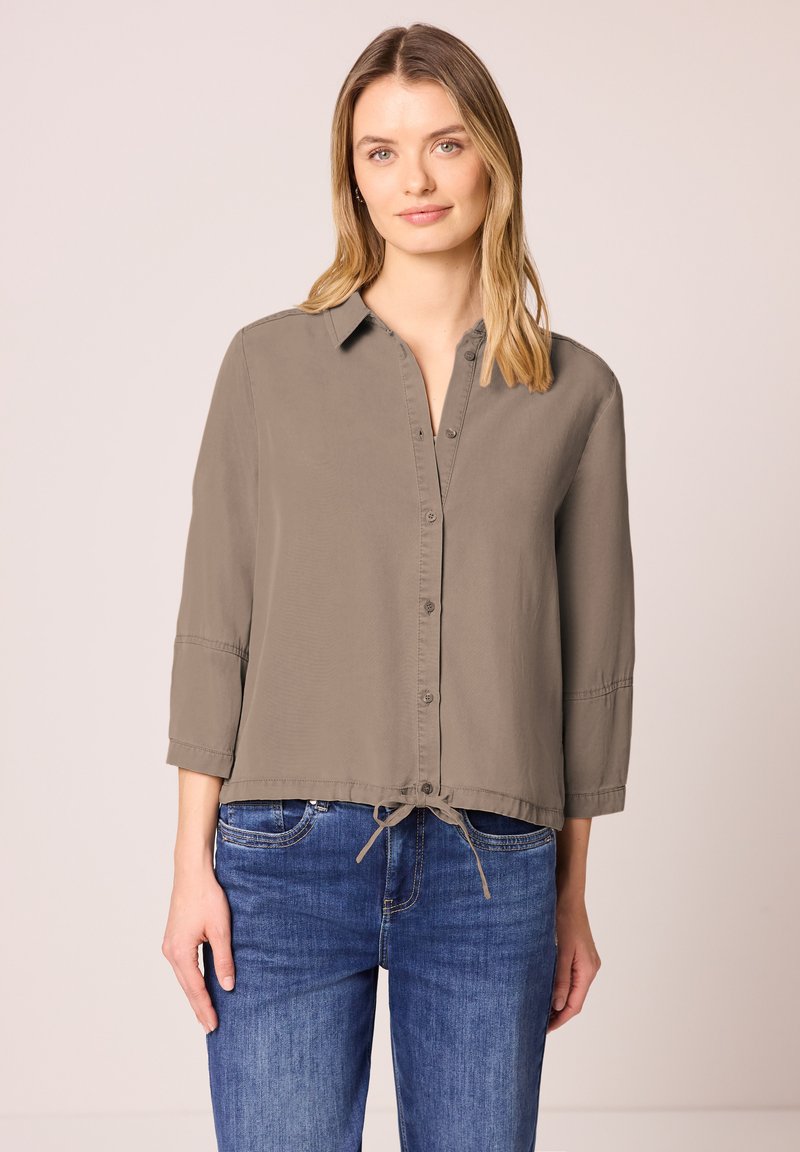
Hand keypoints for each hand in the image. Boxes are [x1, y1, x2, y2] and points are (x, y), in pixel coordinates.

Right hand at [161, 864, 235, 1033]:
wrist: (192, 872)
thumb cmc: (206, 897)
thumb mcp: (221, 929)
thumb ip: (223, 960)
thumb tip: (227, 987)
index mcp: (180, 952)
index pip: (195, 989)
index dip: (206, 1008)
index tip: (214, 1026)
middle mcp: (170, 952)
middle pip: (186, 987)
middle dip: (199, 1008)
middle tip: (210, 1028)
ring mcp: (170, 945)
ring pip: (184, 978)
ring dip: (194, 995)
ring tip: (205, 1012)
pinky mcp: (174, 938)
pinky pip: (183, 966)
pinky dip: (192, 980)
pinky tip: (199, 986)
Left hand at [546, 893, 601, 1032]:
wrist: (568, 895)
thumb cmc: (563, 919)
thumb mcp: (559, 952)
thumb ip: (560, 979)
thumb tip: (558, 1006)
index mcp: (588, 970)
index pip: (575, 1005)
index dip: (560, 1019)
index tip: (544, 1029)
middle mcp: (590, 968)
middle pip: (575, 999)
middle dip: (558, 1013)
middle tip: (538, 1023)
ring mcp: (586, 961)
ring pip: (573, 988)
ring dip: (558, 1000)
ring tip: (540, 1009)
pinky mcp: (580, 954)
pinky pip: (571, 977)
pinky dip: (560, 986)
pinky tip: (546, 988)